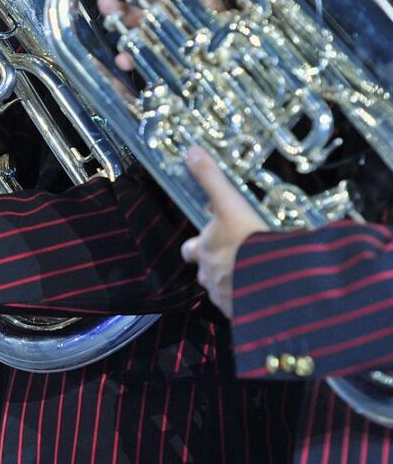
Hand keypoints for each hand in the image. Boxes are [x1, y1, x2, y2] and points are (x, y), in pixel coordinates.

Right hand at [96, 0, 223, 72]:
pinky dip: (130, 58)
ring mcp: (160, 37)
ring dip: (119, 15)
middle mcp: (173, 15)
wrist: (228, 85)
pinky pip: (139, 57)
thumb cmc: (230, 49)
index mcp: (194, 0)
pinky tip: (122, 58)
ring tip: (106, 8)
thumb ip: (213, 8)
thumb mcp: (225, 22)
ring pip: (137, 23)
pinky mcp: (155, 62)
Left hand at [179, 146, 267, 317]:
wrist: (274, 280)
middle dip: (215, 266)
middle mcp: (210, 276)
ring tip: (252, 275)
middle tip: (233, 258)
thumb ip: (211, 178)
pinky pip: (242, 307)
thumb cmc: (248, 240)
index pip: (189, 250)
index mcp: (204, 251)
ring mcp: (226, 297)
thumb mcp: (230, 203)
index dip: (197, 245)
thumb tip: (191, 150)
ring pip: (224, 290)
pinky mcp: (244, 312)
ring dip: (233, 283)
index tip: (206, 240)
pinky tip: (264, 292)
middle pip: (206, 272)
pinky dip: (249, 300)